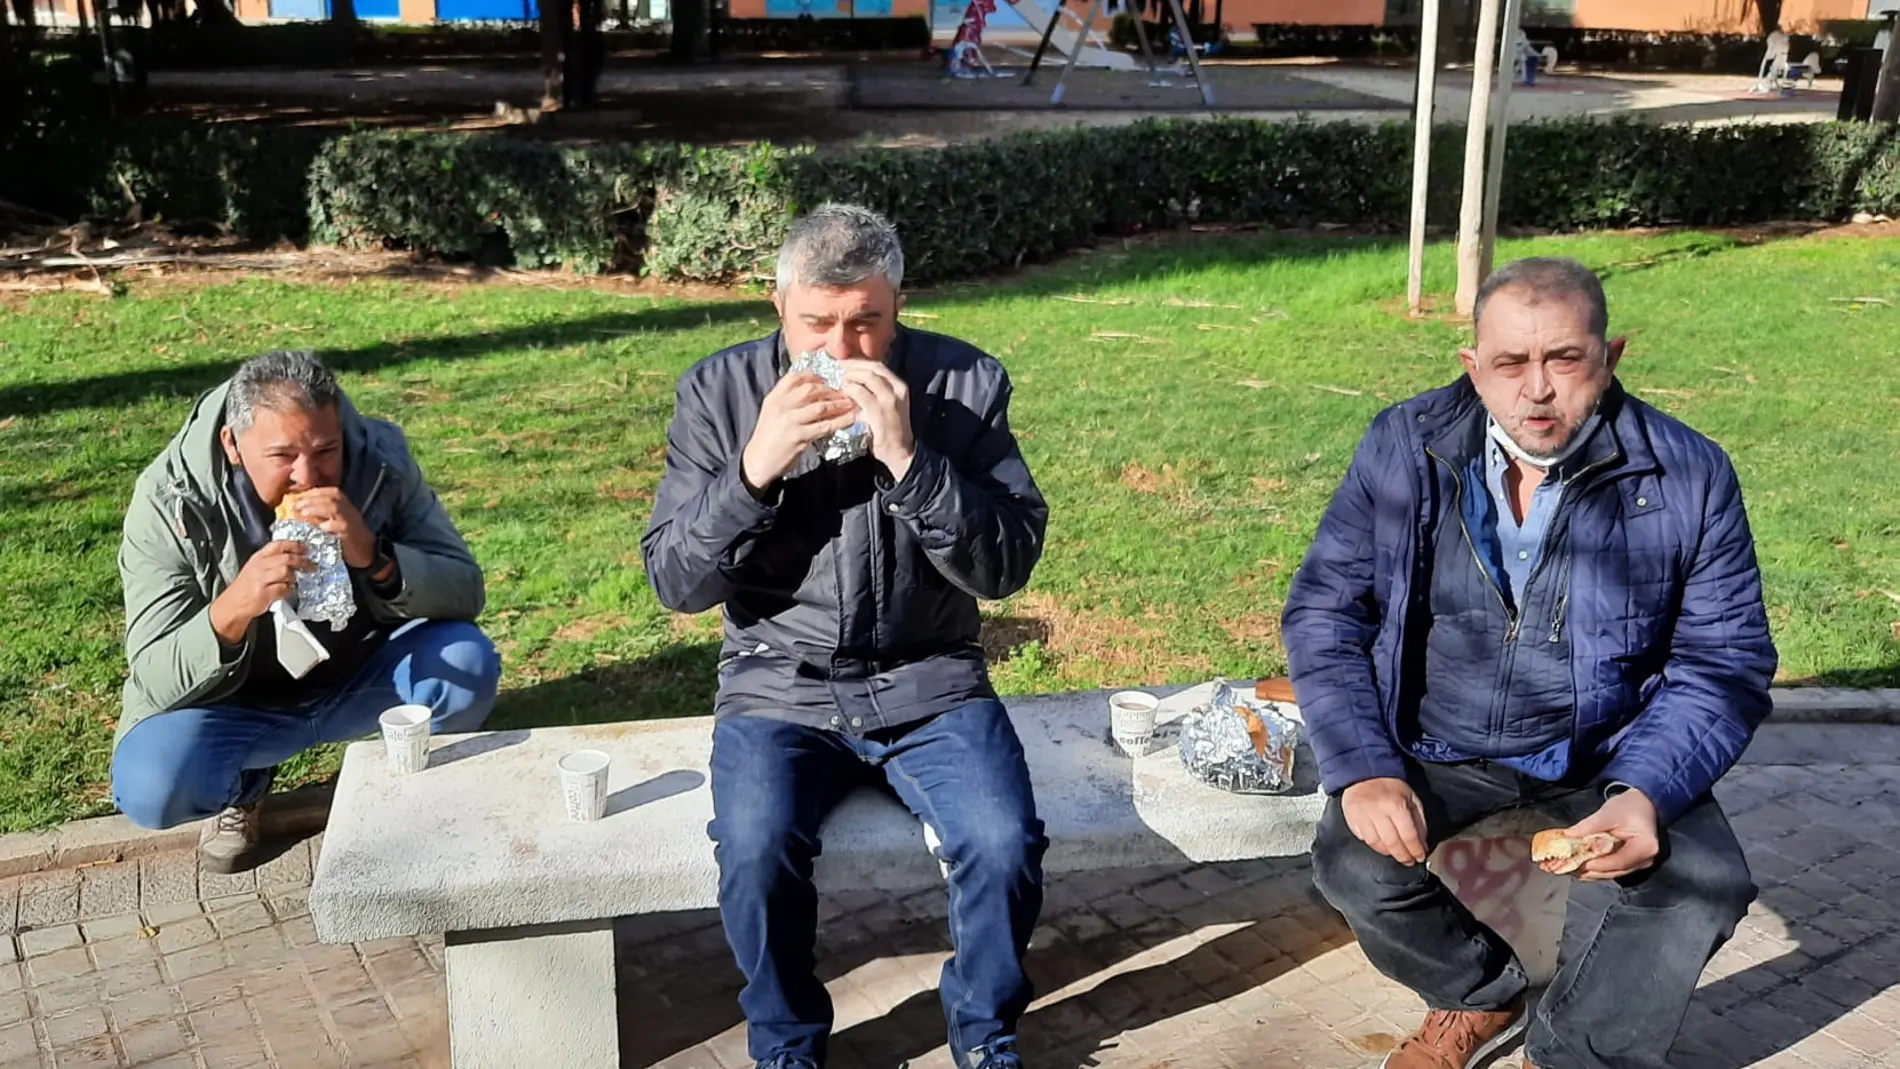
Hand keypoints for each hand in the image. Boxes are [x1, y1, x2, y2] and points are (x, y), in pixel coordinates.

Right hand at [209, 540, 311, 644]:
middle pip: (286, 558)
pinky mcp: (264, 593)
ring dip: (294, 577)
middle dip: (302, 561)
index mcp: (258, 558)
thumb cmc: (245, 587)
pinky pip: (283, 588)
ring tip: (295, 580)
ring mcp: (261, 580)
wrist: (233, 604)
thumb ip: (271, 560)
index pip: (278, 545)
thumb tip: (293, 555)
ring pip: (286, 572)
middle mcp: (259, 566)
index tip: (306, 548)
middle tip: (311, 565)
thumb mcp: (254, 567)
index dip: (295, 545)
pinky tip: (288, 591)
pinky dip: (289, 590)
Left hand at [287, 487, 375, 569]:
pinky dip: (330, 525)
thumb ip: (324, 515)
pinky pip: (341, 526)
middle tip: (296, 504)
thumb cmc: (348, 537)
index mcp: (346, 506)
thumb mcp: (338, 522)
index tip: (300, 496)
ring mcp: (351, 522)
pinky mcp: (351, 534)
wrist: (366, 553)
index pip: (332, 492)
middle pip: (332, 498)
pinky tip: (320, 527)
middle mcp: (350, 511)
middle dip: (312, 499)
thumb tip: (302, 509)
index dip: (315, 492)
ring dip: (317, 509)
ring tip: (303, 512)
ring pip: (335, 509)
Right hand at [740, 372, 860, 491]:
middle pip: (810, 389)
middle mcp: (781, 406)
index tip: (827, 380)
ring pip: (820, 406)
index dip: (813, 376)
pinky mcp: (799, 437)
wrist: (759, 461)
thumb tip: (814, 390)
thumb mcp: (772, 412)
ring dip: (838, 404)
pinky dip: (840, 421)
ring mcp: (790, 421)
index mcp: (774, 397)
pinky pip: (824, 426)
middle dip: (830, 389)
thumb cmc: (768, 437)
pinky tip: (850, 419)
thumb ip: (788, 400)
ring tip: (851, 403)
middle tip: (844, 391)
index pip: (794, 377)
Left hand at [840, 360, 915, 481]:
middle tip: (837, 367)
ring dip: (851, 376)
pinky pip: (862, 393)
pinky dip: (850, 390)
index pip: (878, 366)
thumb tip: (853, 380)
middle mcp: (898, 389)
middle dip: (853, 365)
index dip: (859, 361)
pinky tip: (844, 392)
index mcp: (899, 386)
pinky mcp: (880, 411)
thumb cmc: (888, 430)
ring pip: (868, 377)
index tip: (844, 362)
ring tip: (840, 380)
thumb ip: (873, 392)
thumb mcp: (885, 406)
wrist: (900, 453)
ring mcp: (890, 400)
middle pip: (873, 367)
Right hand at [1342, 777, 1429, 865]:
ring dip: (1388, 852)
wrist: (1364, 774)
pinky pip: (1364, 839)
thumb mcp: (1411, 799)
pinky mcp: (1351, 819)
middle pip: (1392, 843)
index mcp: (1395, 804)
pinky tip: (1382, 844)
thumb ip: (1419, 822)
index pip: (1408, 835)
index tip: (1419, 857)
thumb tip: (1421, 845)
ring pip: (1376, 844)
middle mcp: (1377, 811)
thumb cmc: (1390, 787)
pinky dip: (1374, 845)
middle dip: (1403, 856)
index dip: (1415, 850)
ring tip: (1395, 852)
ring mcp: (1362, 816)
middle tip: (1408, 861)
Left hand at [1553, 788, 1659, 881]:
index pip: (1618, 862)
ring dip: (1590, 873)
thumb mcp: (1608, 813)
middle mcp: (1645, 860)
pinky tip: (1580, 868)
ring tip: (1569, 869)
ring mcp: (1639, 863)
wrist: (1642, 804)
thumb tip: (1568, 835)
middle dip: (1589, 871)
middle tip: (1566, 869)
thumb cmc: (1628, 806)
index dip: (1596, 864)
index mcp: (1644, 847)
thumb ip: (1589, 826)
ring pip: (1612, 873)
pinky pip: (1612, 869)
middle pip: (1614, 871)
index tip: (1576, 863)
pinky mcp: (1631, 863)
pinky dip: (1596, 869)